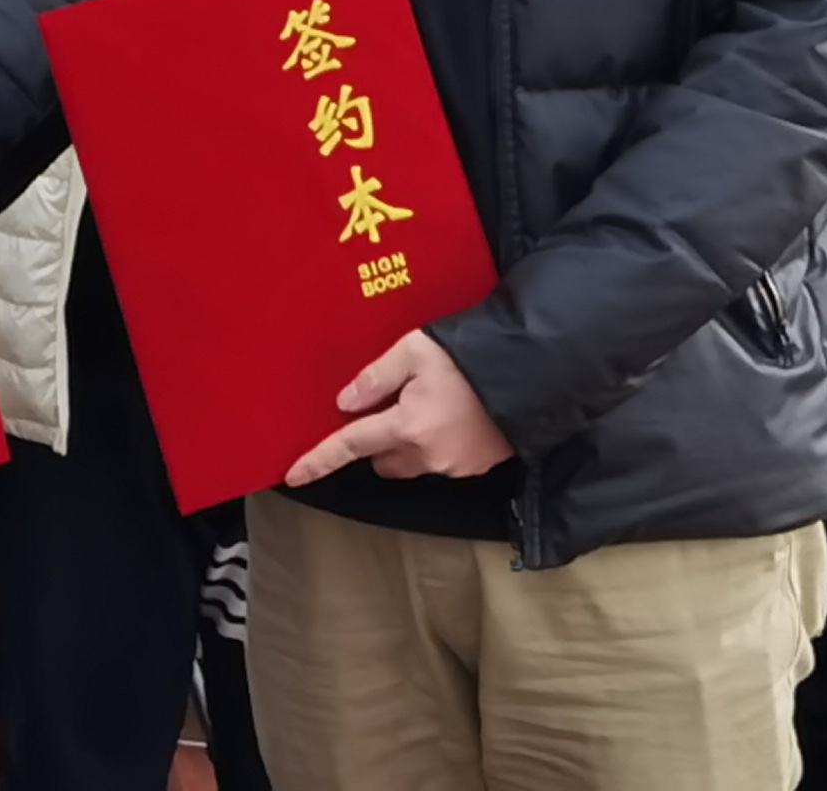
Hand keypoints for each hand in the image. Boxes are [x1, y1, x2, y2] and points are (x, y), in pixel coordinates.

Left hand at [285, 330, 513, 489]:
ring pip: (414, 461)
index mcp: (407, 426)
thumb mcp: (415, 350)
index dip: (319, 460)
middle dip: (380, 441)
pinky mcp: (478, 466)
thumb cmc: (471, 355)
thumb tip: (345, 403)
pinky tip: (456, 413)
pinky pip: (443, 460)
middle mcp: (427, 454)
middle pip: (384, 460)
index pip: (351, 446)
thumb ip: (376, 377)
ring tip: (434, 402)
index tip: (292, 476)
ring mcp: (455, 466)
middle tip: (394, 404)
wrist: (533, 371)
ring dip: (411, 442)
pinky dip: (440, 443)